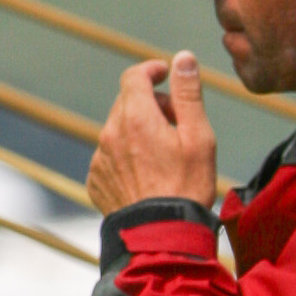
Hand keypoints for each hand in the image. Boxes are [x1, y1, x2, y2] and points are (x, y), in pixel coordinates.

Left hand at [87, 53, 219, 213]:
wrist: (161, 237)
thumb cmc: (186, 188)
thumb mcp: (199, 138)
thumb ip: (188, 95)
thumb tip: (183, 58)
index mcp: (136, 118)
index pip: (134, 77)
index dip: (151, 70)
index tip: (165, 75)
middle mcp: (110, 134)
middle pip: (127, 103)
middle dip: (152, 105)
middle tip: (178, 124)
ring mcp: (100, 159)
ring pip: (118, 131)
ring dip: (138, 133)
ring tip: (164, 157)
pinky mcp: (96, 181)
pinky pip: (110, 158)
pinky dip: (126, 158)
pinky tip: (147, 177)